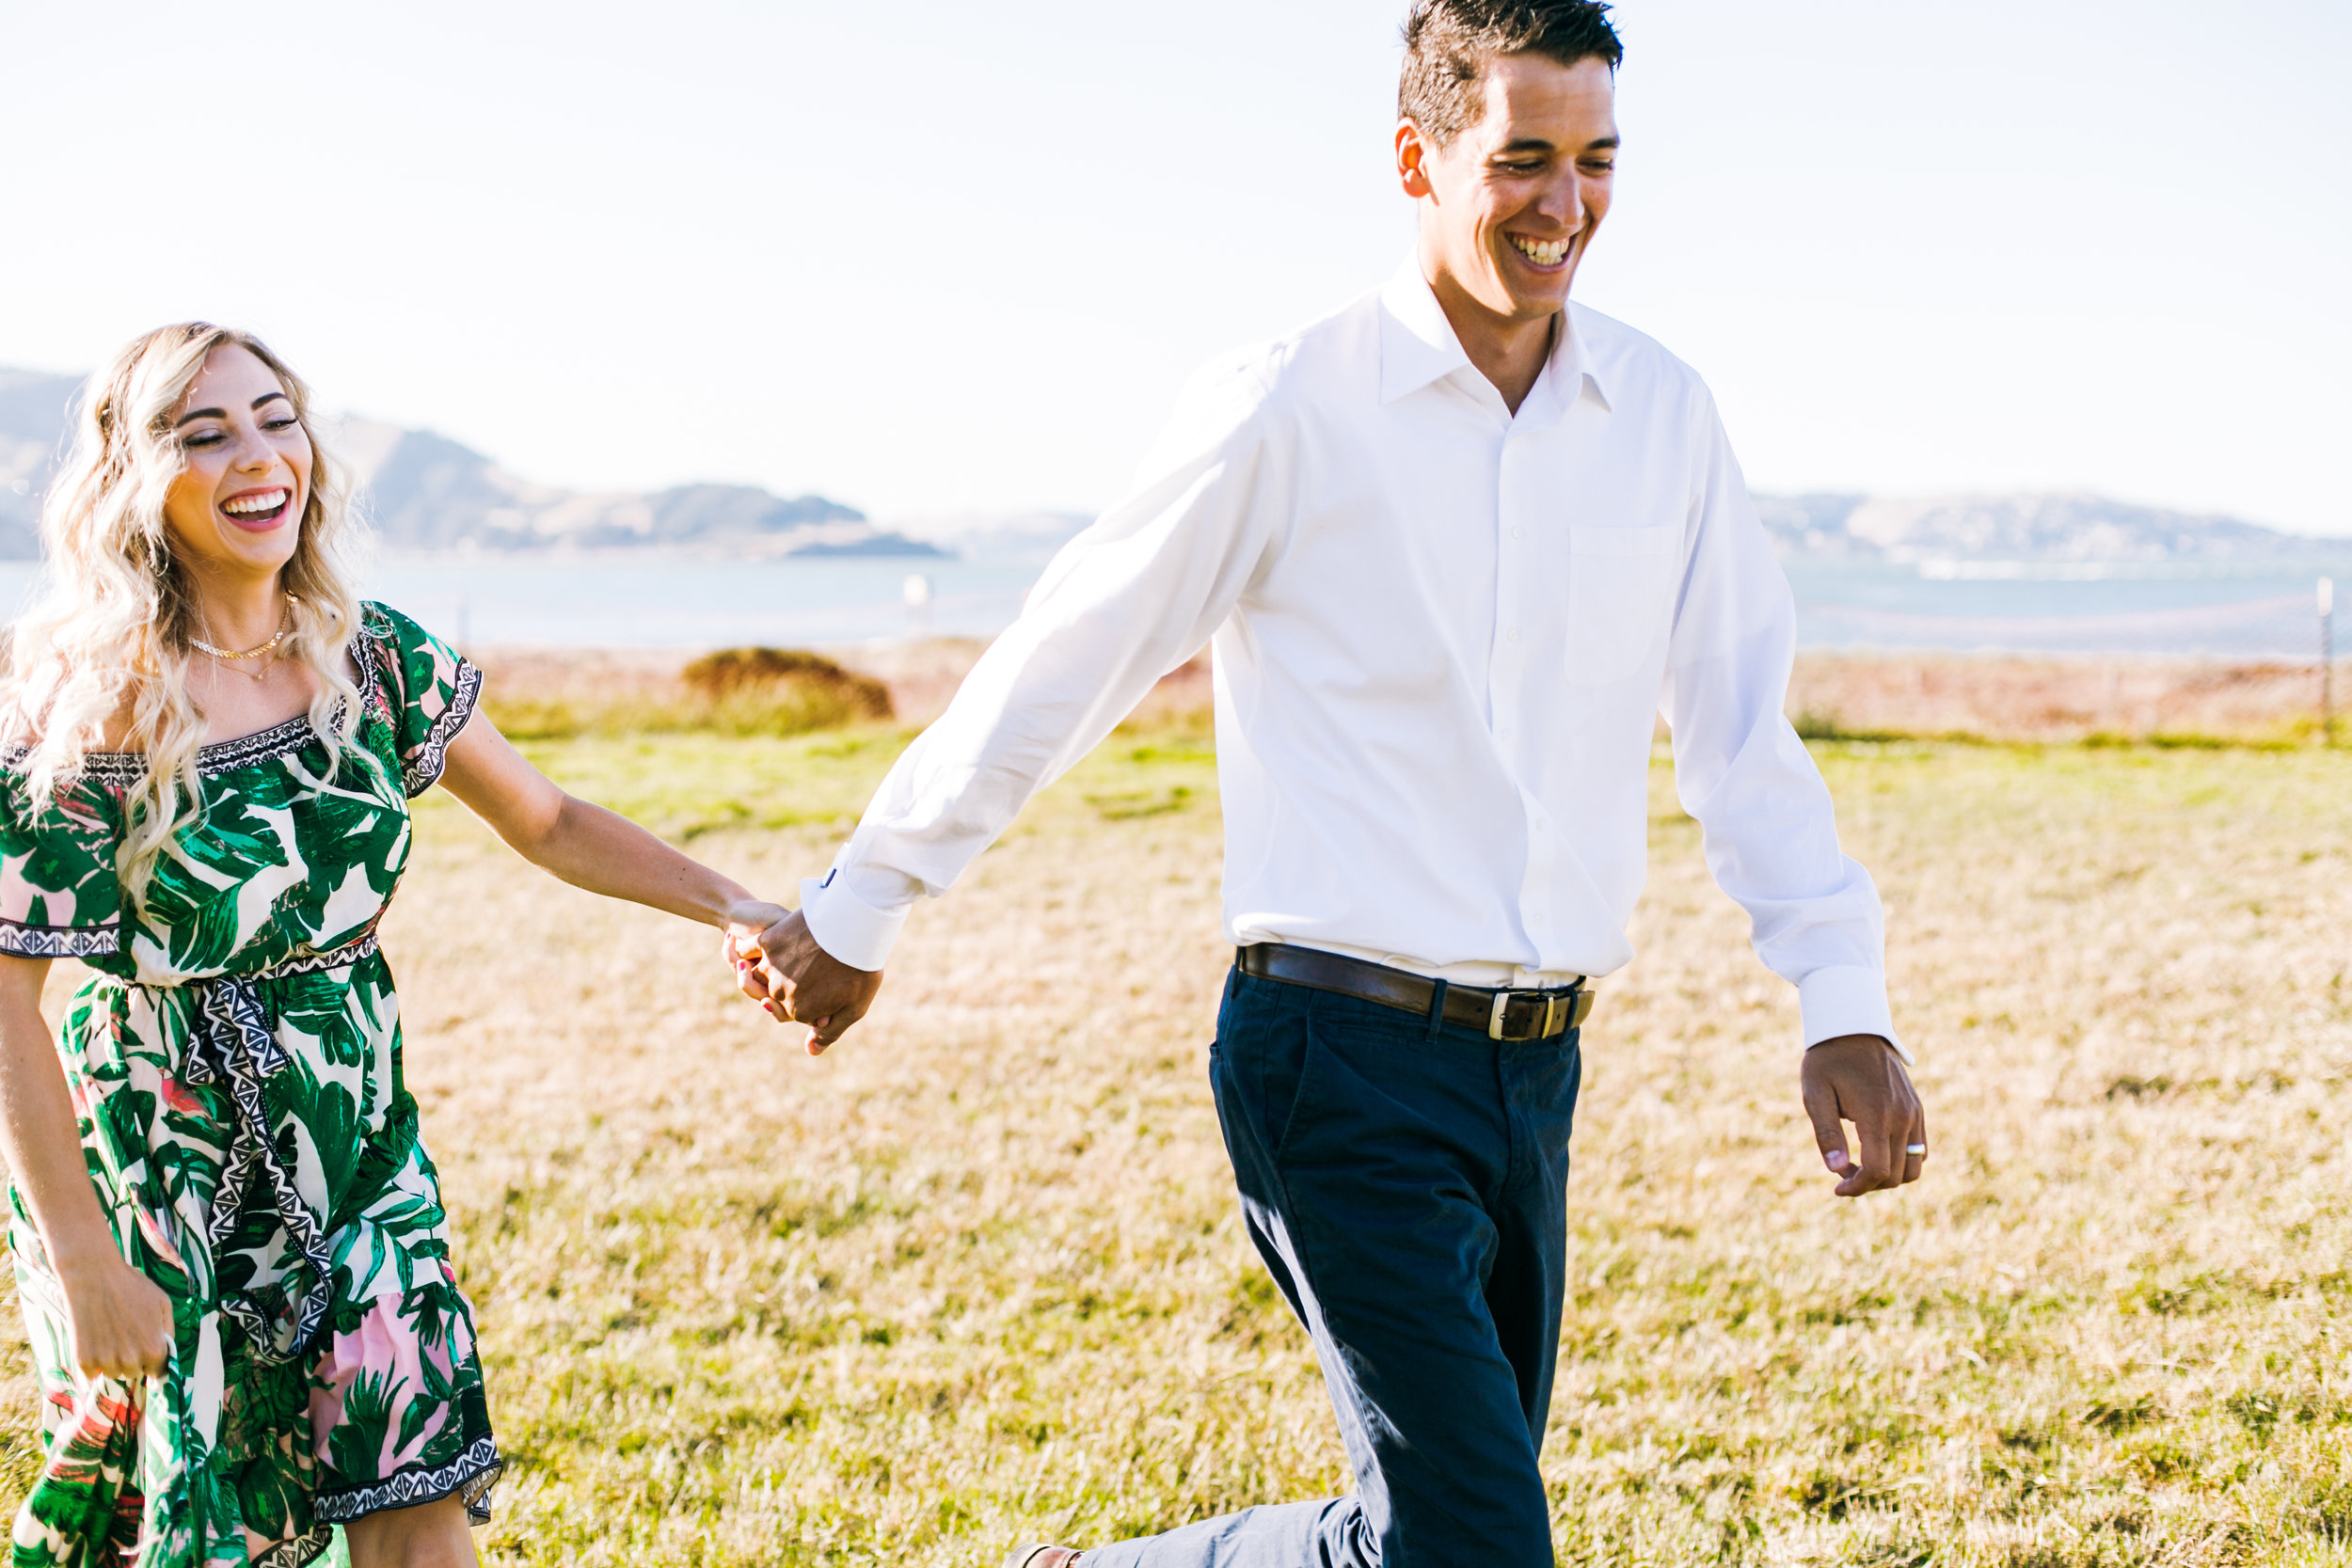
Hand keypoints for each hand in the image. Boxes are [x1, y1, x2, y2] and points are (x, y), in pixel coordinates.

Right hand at [56, 1245, 173, 1382]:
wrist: (93, 1276)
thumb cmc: (131, 1287)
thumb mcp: (163, 1304)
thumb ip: (168, 1332)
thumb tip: (168, 1352)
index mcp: (155, 1350)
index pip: (157, 1372)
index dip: (152, 1361)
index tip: (145, 1351)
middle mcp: (132, 1361)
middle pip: (134, 1373)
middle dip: (132, 1359)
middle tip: (124, 1335)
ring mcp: (106, 1363)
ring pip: (113, 1373)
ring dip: (112, 1361)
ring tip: (108, 1334)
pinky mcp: (83, 1362)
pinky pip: (91, 1373)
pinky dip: (92, 1361)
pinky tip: (93, 1339)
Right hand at [728, 909, 882, 1055]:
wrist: (855, 926)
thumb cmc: (860, 967)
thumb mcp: (854, 1007)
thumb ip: (829, 1033)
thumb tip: (809, 1051)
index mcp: (799, 1011)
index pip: (793, 1009)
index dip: (813, 995)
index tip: (829, 979)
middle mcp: (779, 993)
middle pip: (776, 991)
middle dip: (794, 979)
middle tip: (816, 961)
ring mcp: (771, 968)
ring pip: (760, 971)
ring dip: (773, 963)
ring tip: (799, 948)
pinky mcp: (766, 942)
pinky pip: (748, 949)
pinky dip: (754, 947)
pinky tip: (775, 939)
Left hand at [1800, 1034, 1924, 1197]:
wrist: (1853, 1028)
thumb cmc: (1827, 1061)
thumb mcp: (1815, 1095)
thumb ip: (1827, 1134)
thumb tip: (1836, 1171)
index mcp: (1877, 1115)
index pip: (1878, 1171)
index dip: (1857, 1187)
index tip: (1837, 1188)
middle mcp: (1903, 1117)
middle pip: (1896, 1175)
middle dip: (1869, 1184)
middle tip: (1842, 1173)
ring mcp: (1915, 1113)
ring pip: (1914, 1167)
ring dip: (1888, 1176)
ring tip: (1860, 1165)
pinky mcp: (1918, 1109)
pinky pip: (1920, 1150)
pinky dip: (1901, 1161)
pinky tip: (1875, 1151)